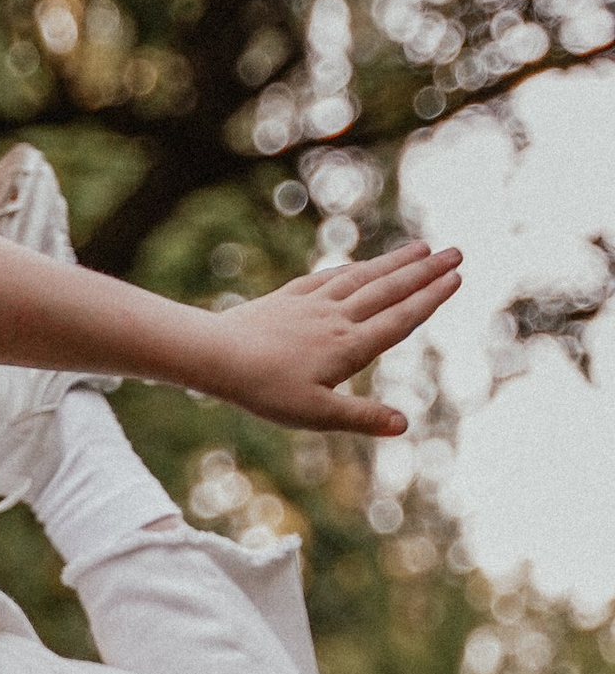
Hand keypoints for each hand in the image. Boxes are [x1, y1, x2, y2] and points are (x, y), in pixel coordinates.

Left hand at [194, 242, 460, 437]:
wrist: (216, 356)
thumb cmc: (265, 390)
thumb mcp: (316, 414)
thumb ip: (361, 417)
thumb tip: (404, 425)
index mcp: (349, 347)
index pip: (400, 319)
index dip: (430, 299)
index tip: (456, 278)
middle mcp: (337, 319)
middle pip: (389, 290)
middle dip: (425, 271)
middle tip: (456, 252)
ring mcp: (313, 304)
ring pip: (363, 277)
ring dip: (394, 262)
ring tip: (420, 248)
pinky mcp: (289, 298)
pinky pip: (329, 277)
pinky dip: (352, 269)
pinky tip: (360, 264)